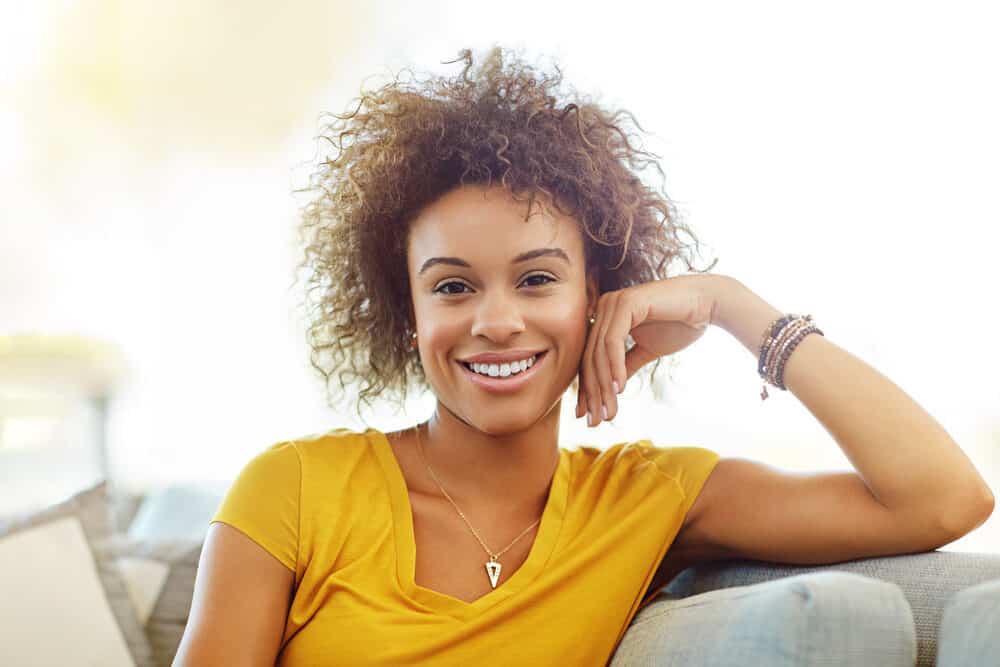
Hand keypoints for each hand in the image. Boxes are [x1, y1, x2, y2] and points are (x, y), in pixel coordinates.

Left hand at [575, 273, 724, 425]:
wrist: (708, 303)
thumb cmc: (680, 323)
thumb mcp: (647, 350)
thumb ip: (626, 365)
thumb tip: (610, 388)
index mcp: (605, 316)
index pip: (589, 358)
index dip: (587, 389)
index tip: (586, 416)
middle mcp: (603, 307)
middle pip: (590, 358)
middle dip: (592, 394)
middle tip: (595, 422)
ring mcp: (613, 303)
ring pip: (600, 353)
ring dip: (603, 386)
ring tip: (608, 412)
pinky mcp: (626, 303)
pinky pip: (614, 341)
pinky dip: (615, 367)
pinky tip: (620, 389)